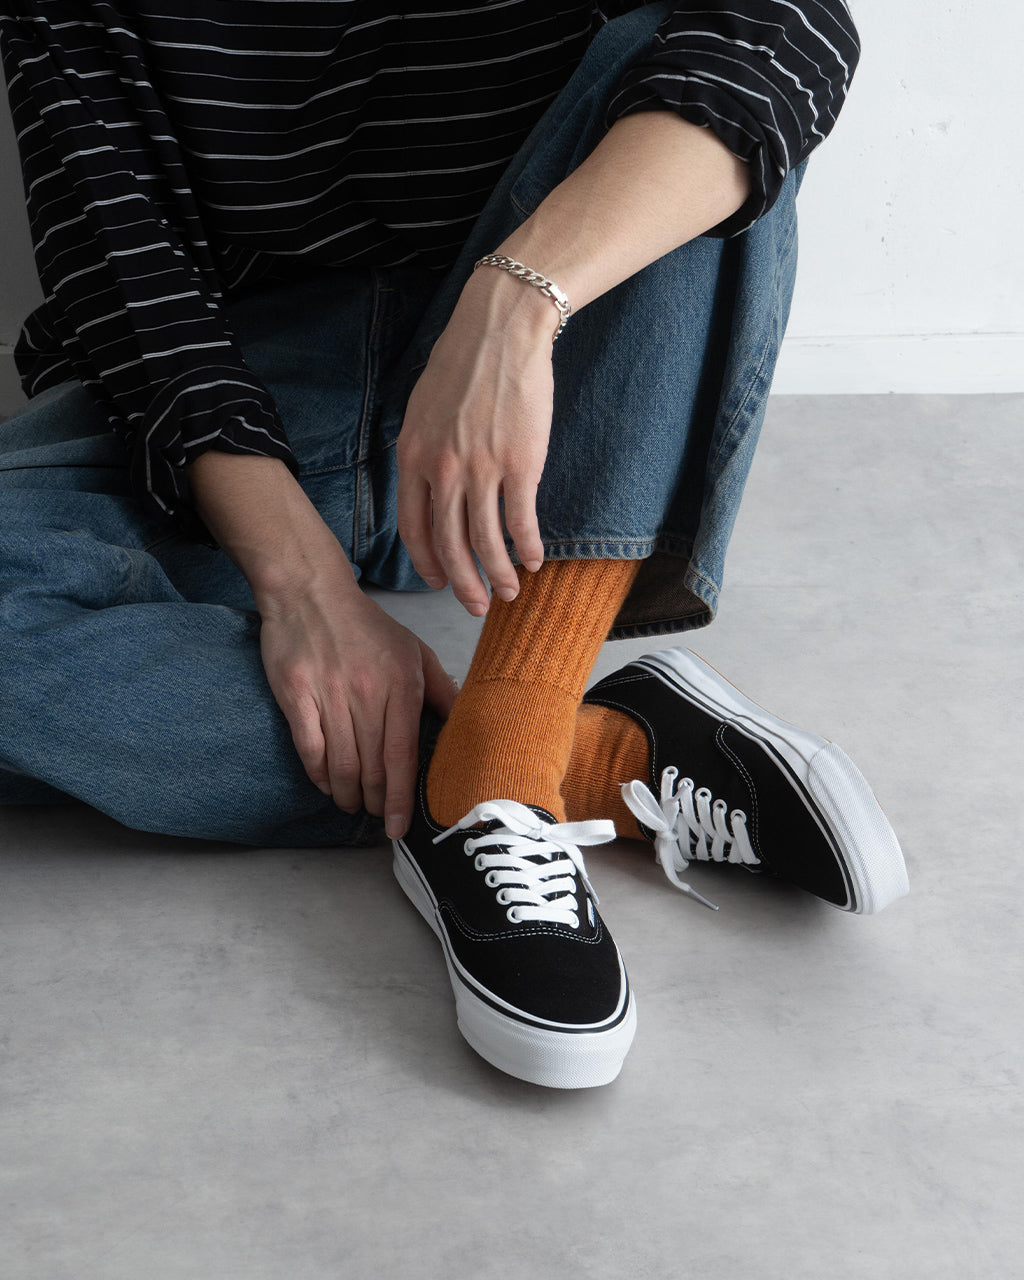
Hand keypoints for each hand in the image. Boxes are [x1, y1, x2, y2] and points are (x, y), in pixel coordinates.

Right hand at [258, 571, 458, 838]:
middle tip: (375, 814)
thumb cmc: (366, 626)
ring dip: (346, 794)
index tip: (398, 825)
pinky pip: (309, 748)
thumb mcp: (414, 651)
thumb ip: (441, 689)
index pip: (403, 755)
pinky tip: (326, 784)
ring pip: (341, 764)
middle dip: (374, 801)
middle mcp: (367, 692)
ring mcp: (329, 693)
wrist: (311, 592)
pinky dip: (318, 774)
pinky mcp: (296, 694)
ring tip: (351, 804)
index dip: (400, 797)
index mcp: (402, 684)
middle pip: (372, 766)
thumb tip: (466, 723)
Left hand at [396, 270, 554, 615]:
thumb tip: (428, 489)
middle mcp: (443, 470)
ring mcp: (482, 469)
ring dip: (498, 575)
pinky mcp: (520, 464)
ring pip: (486, 542)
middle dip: (463, 584)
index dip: (427, 563)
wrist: (501, 331)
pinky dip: (527, 548)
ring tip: (509, 593)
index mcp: (413, 457)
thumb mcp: (422, 410)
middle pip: (449, 545)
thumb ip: (422, 454)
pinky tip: (534, 561)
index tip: (438, 582)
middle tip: (475, 606)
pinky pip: (521, 521)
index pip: (414, 528)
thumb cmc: (462, 365)